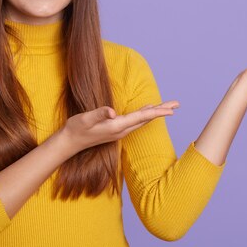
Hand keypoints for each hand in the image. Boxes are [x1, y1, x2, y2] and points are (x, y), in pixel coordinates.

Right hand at [61, 101, 179, 153]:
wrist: (69, 143)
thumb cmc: (76, 128)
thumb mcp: (85, 119)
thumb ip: (99, 114)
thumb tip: (112, 112)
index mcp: (117, 126)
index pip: (141, 117)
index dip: (157, 112)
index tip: (171, 110)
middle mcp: (121, 130)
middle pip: (146, 119)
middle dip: (162, 111)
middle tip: (177, 104)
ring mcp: (119, 131)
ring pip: (142, 120)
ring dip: (155, 113)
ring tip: (168, 107)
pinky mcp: (115, 130)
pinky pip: (135, 121)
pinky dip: (145, 115)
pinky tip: (147, 111)